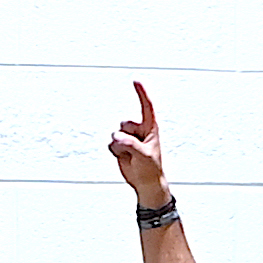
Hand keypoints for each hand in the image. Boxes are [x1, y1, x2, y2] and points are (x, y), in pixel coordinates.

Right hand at [108, 80, 169, 207]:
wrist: (145, 182)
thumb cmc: (151, 167)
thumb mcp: (144, 155)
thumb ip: (130, 144)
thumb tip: (115, 136)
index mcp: (151, 127)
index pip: (146, 106)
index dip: (141, 92)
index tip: (136, 80)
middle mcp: (139, 129)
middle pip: (124, 124)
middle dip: (125, 136)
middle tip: (134, 149)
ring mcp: (128, 138)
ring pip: (115, 134)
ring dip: (120, 146)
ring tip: (130, 156)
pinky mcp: (120, 146)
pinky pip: (111, 144)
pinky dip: (115, 151)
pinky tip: (124, 158)